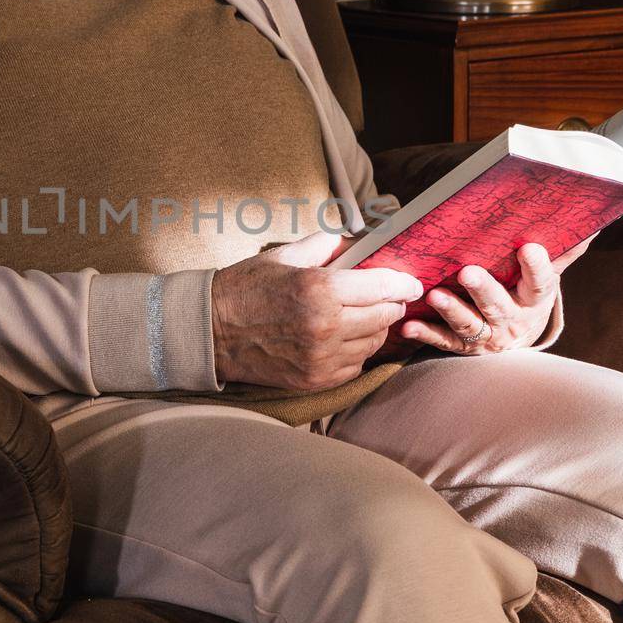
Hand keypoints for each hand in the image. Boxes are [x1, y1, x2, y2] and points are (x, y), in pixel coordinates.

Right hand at [211, 229, 424, 390]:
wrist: (210, 331)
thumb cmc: (245, 288)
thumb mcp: (284, 255)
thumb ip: (326, 245)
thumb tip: (357, 242)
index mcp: (319, 289)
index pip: (382, 286)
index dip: (404, 283)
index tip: (412, 282)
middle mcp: (325, 326)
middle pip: (385, 316)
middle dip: (391, 304)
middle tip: (387, 296)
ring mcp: (321, 357)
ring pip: (373, 342)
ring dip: (375, 328)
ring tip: (362, 316)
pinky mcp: (315, 380)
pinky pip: (355, 365)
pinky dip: (357, 351)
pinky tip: (343, 337)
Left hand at [398, 236, 595, 354]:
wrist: (518, 341)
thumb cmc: (527, 298)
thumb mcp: (546, 279)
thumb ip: (564, 252)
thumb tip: (592, 222)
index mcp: (534, 301)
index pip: (540, 284)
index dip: (536, 267)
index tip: (528, 247)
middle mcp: (511, 321)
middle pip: (498, 306)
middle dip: (483, 290)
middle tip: (467, 272)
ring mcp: (487, 337)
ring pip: (469, 325)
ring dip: (451, 311)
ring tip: (435, 295)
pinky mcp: (464, 347)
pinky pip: (444, 341)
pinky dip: (425, 334)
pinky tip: (408, 326)